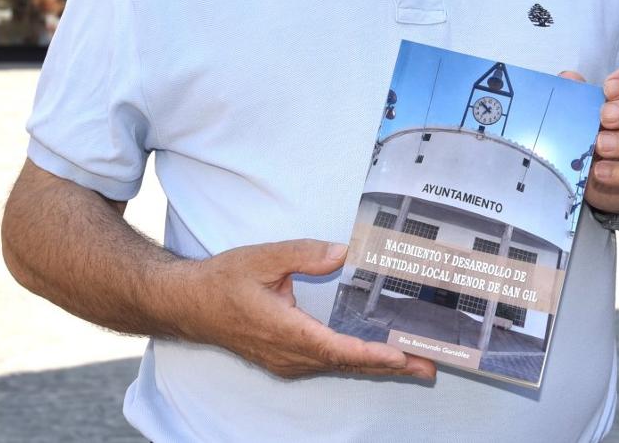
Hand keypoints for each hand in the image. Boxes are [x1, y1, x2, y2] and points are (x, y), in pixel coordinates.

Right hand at [182, 239, 436, 380]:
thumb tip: (343, 252)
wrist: (191, 304)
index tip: (400, 355)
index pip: (337, 348)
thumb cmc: (225, 280)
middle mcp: (290, 355)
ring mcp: (288, 361)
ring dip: (376, 365)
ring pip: (339, 366)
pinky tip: (375, 354)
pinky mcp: (286, 359)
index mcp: (285, 331)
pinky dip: (356, 360)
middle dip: (389, 366)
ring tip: (414, 363)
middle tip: (428, 365)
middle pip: (347, 364)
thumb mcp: (264, 257)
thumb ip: (306, 254)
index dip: (371, 353)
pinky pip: (328, 363)